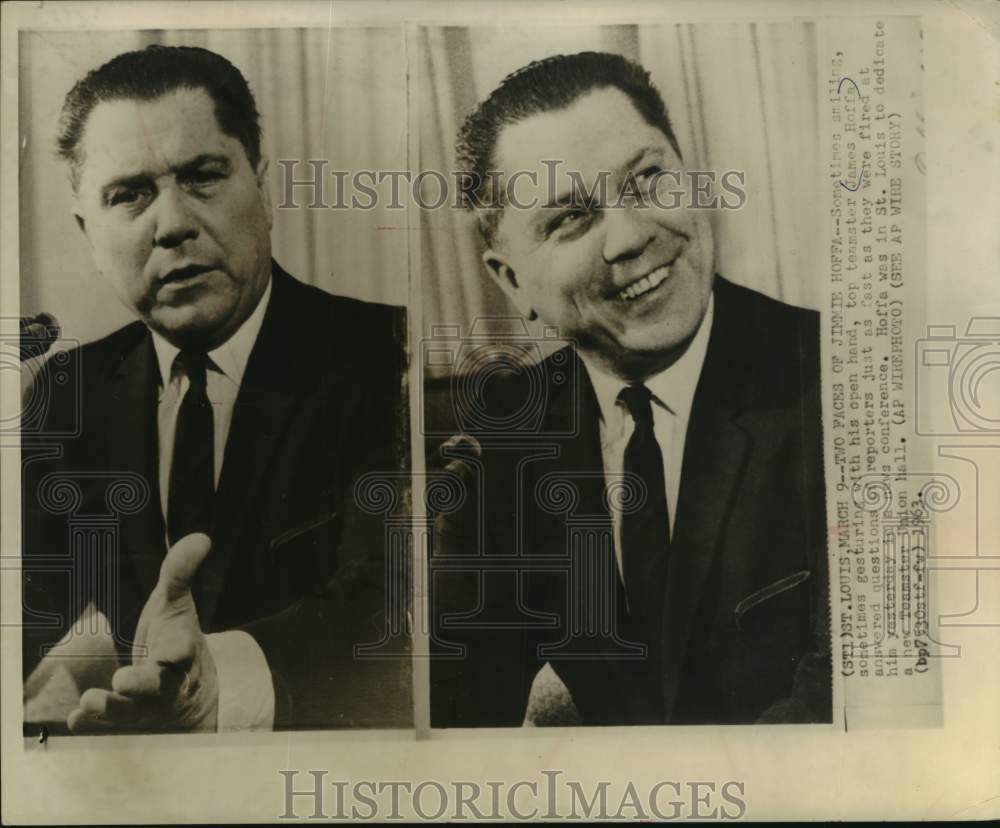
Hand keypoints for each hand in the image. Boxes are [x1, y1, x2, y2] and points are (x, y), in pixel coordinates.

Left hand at [67, 533, 218, 732]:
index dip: (178, 652)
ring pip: (134, 714)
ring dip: (112, 709)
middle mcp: (169, 682)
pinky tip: (77, 721)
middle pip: (159, 687)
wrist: (192, 696)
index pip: (183, 650)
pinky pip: (114, 731)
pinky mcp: (130, 725)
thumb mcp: (177, 605)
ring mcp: (150, 708)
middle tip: (123, 681)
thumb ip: (180, 574)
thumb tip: (200, 538)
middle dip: (142, 685)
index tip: (171, 653)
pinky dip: (96, 728)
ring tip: (90, 701)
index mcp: (182, 650)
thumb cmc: (175, 640)